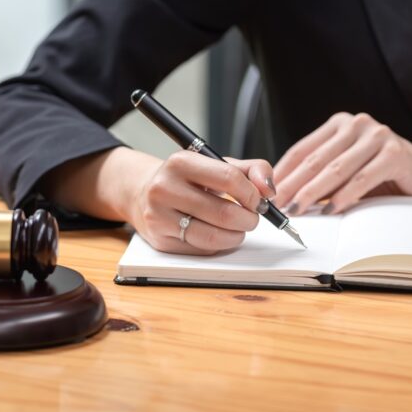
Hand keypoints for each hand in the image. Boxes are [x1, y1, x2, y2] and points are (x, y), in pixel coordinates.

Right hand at [126, 151, 275, 254]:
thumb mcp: (216, 164)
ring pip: (214, 236)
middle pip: (224, 213)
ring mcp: (159, 216)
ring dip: (237, 236)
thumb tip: (268, 190)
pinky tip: (217, 234)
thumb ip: (251, 170)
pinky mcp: (160, 240)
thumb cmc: (187, 179)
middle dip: (248, 219)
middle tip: (251, 218)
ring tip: (238, 228)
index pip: (229, 178)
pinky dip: (219, 244)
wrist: (143, 193)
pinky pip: (202, 249)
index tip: (257, 201)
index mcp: (181, 162)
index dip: (252, 194)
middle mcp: (165, 188)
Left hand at [272, 113, 411, 214]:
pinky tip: (333, 209)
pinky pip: (362, 178)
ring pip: (336, 168)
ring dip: (314, 192)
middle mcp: (357, 124)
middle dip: (294, 185)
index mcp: (341, 124)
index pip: (303, 149)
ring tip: (298, 210)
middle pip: (316, 159)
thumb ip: (322, 175)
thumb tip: (283, 195)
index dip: (283, 172)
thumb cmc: (385, 176)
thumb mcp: (348, 171)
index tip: (267, 192)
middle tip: (277, 205)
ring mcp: (377, 135)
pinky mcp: (395, 152)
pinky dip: (345, 196)